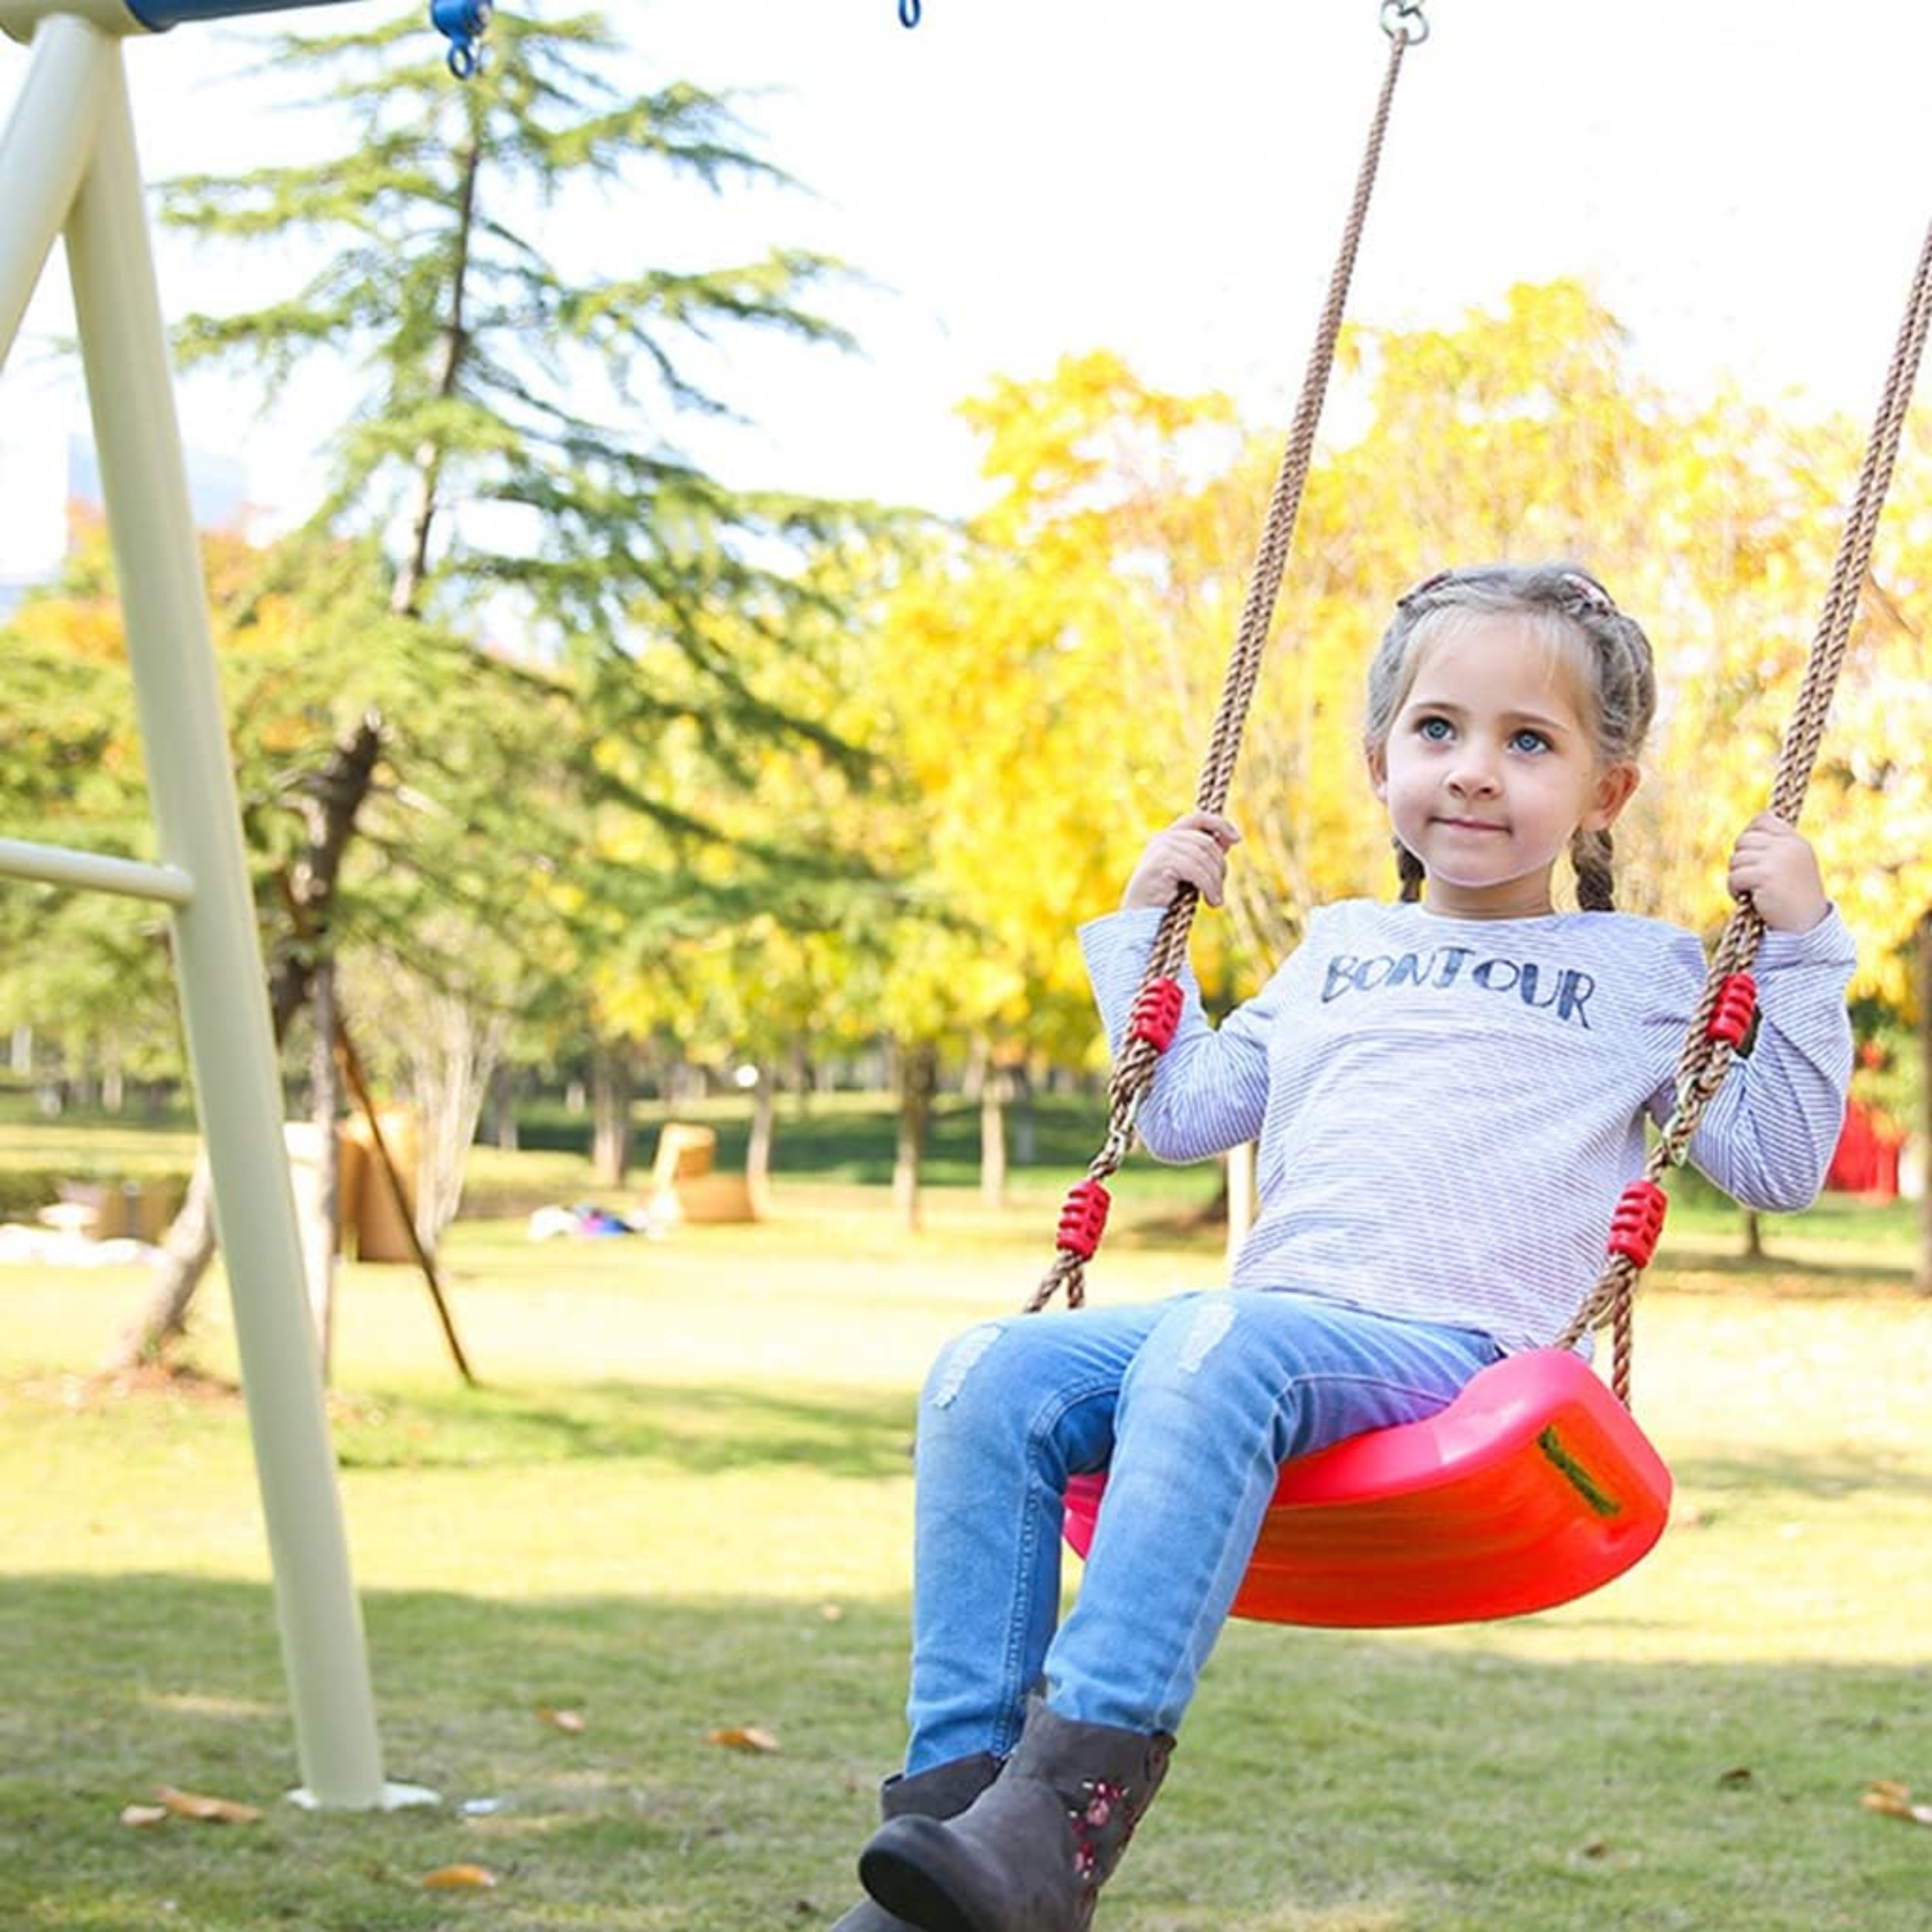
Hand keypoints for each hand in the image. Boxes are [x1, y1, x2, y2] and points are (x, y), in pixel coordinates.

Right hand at [1121, 812, 1241, 910]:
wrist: (1140, 914)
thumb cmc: (1166, 894)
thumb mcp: (1191, 872)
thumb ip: (1206, 855)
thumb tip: (1230, 839)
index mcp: (1170, 835)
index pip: (1199, 818)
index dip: (1220, 824)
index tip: (1237, 839)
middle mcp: (1164, 837)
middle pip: (1206, 843)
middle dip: (1219, 866)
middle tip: (1220, 890)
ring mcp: (1160, 848)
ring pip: (1202, 857)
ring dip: (1215, 881)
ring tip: (1216, 900)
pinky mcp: (1160, 862)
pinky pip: (1195, 870)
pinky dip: (1208, 886)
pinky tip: (1211, 901)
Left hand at [1727, 812, 1827, 932]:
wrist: (1806, 926)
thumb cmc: (1792, 897)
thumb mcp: (1790, 865)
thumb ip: (1774, 848)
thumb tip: (1746, 835)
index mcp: (1796, 841)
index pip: (1763, 820)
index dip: (1750, 835)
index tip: (1752, 856)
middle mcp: (1789, 846)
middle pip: (1744, 839)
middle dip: (1741, 860)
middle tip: (1752, 879)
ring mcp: (1778, 860)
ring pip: (1736, 859)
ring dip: (1738, 877)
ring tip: (1752, 891)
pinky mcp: (1765, 876)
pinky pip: (1734, 876)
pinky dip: (1735, 890)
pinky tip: (1748, 899)